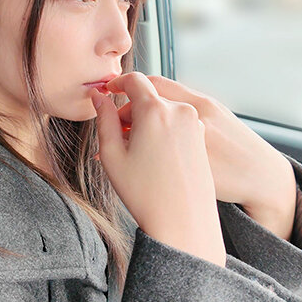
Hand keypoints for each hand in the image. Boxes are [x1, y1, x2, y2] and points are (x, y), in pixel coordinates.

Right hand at [90, 73, 225, 265]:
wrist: (184, 222)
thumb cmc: (145, 192)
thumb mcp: (112, 155)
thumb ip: (103, 120)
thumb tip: (98, 98)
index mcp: (155, 110)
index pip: (134, 80)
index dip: (117, 83)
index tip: (108, 91)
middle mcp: (180, 110)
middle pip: (148, 96)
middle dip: (130, 110)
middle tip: (115, 136)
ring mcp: (195, 124)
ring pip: (163, 110)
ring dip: (146, 121)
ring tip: (132, 151)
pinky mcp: (202, 137)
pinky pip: (177, 123)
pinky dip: (161, 130)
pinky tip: (152, 156)